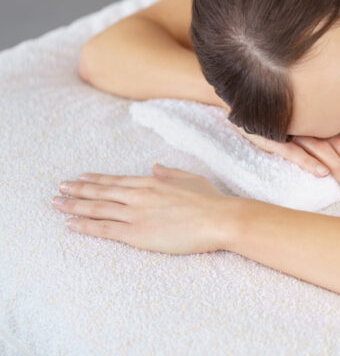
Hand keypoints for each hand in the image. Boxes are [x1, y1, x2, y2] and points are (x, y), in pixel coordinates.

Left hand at [52, 163, 234, 254]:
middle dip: (78, 190)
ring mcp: (137, 214)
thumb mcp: (191, 179)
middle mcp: (140, 195)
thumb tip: (155, 167)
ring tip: (57, 203)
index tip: (81, 178)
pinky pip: (105, 229)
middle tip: (60, 188)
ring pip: (98, 208)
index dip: (97, 180)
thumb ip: (170, 173)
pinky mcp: (137, 234)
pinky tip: (70, 224)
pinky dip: (85, 225)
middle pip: (102, 192)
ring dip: (74, 206)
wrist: (220, 219)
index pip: (117, 181)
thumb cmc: (212, 201)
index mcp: (153, 182)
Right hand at [234, 125, 339, 193]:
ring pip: (323, 149)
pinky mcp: (275, 136)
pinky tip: (320, 174)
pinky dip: (307, 161)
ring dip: (339, 168)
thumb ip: (334, 132)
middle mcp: (315, 124)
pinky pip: (292, 149)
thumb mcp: (312, 123)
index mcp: (327, 120)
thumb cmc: (285, 118)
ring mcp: (296, 130)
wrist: (248, 102)